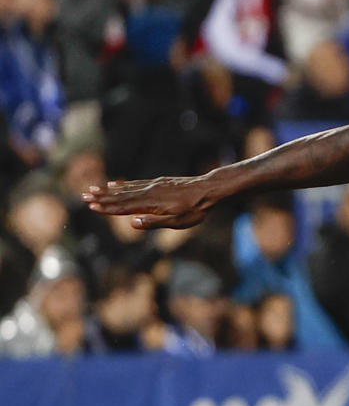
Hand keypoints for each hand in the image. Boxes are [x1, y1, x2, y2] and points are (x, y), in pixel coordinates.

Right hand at [85, 175, 218, 231]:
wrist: (209, 189)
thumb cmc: (195, 210)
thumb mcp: (178, 222)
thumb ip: (154, 222)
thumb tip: (132, 223)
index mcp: (151, 204)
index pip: (124, 207)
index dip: (107, 208)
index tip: (91, 206)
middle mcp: (148, 192)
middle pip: (120, 196)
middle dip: (101, 197)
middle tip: (82, 196)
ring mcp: (152, 185)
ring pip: (125, 188)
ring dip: (108, 190)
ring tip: (92, 189)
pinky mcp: (158, 182)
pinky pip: (135, 183)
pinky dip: (122, 184)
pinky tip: (114, 184)